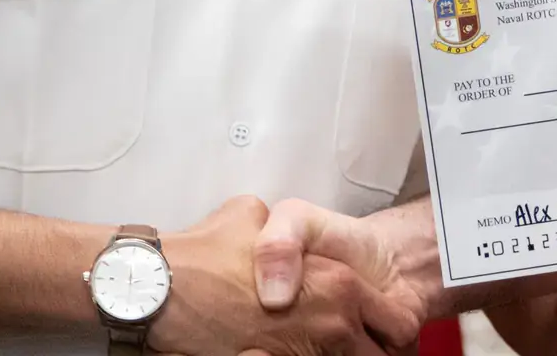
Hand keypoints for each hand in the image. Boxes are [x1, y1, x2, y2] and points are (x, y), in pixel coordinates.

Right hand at [145, 195, 414, 355]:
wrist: (160, 287)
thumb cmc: (208, 252)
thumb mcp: (258, 214)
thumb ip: (287, 232)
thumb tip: (284, 239)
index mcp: (341, 284)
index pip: (396, 324)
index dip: (390, 330)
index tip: (381, 332)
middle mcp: (332, 323)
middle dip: (370, 352)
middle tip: (358, 346)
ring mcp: (303, 353)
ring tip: (320, 347)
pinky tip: (285, 350)